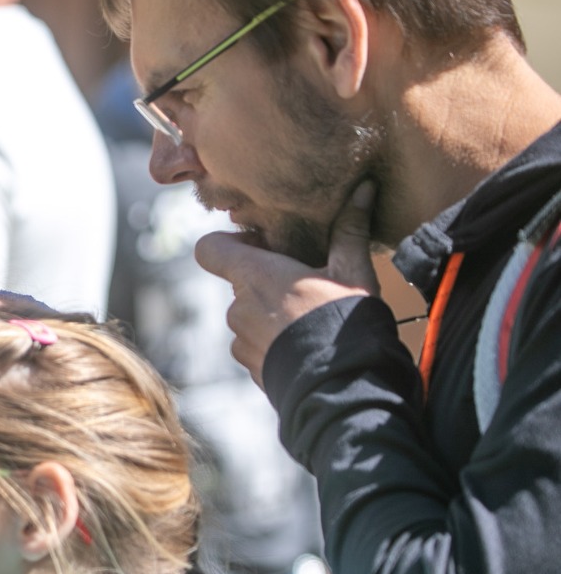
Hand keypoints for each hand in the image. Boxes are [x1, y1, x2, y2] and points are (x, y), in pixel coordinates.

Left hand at [194, 181, 380, 383]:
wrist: (343, 386)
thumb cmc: (346, 321)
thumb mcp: (354, 271)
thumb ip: (350, 228)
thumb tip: (364, 187)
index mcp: (255, 276)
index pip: (210, 248)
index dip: (230, 243)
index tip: (263, 245)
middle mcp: (238, 307)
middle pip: (240, 283)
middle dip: (267, 281)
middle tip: (307, 285)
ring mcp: (240, 340)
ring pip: (250, 315)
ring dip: (272, 313)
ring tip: (311, 319)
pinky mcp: (248, 366)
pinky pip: (255, 344)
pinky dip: (274, 341)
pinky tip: (305, 344)